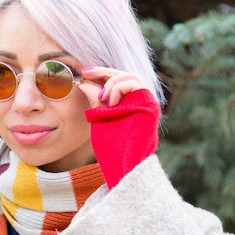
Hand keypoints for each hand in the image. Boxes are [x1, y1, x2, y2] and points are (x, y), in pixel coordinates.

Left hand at [78, 67, 159, 188]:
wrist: (122, 163)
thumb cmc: (111, 147)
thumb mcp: (99, 119)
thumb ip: (95, 101)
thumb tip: (84, 84)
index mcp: (127, 104)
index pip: (116, 81)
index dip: (101, 73)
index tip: (84, 72)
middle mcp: (138, 101)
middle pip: (124, 74)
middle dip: (104, 72)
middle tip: (87, 73)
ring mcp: (146, 103)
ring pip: (131, 76)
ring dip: (112, 82)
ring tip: (102, 97)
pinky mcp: (150, 106)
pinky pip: (136, 84)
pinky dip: (119, 88)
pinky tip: (109, 102)